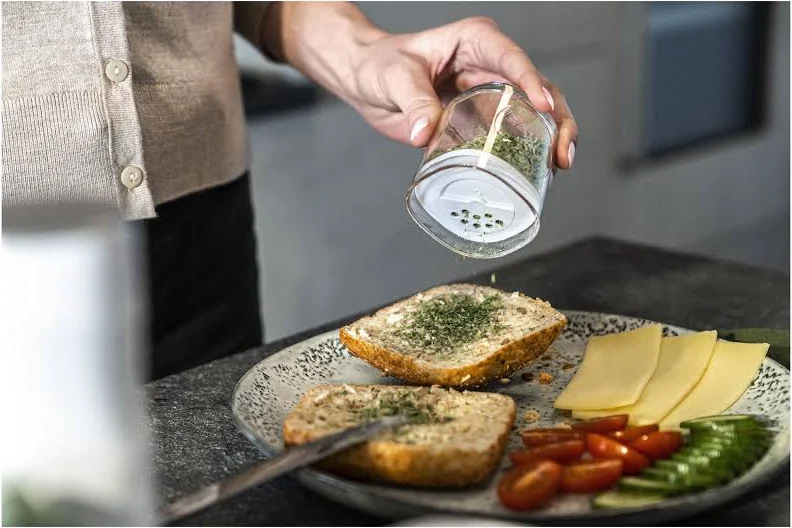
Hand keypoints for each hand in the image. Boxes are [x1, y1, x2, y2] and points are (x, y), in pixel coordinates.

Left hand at [347, 17, 577, 168]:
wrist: (365, 78)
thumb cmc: (380, 63)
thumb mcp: (395, 77)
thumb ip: (414, 102)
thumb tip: (426, 132)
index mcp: (475, 41)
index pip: (511, 58)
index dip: (532, 82)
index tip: (544, 107)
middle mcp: (490, 64)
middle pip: (537, 87)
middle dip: (557, 118)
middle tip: (562, 149)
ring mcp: (489, 92)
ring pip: (533, 112)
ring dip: (551, 137)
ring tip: (559, 163)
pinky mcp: (481, 118)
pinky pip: (510, 133)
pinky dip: (527, 151)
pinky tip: (538, 170)